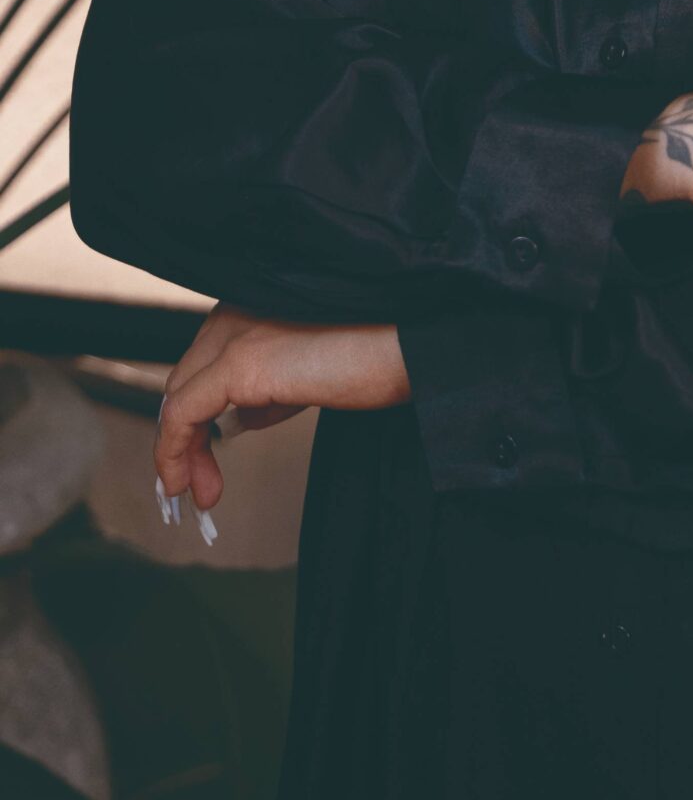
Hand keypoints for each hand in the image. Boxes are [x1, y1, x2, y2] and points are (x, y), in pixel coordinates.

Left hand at [154, 302, 411, 528]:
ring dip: (180, 452)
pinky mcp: (240, 361)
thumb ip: (272, 388)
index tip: (205, 464)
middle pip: (186, 380)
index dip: (197, 419)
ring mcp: (236, 334)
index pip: (204, 365)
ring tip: (199, 494)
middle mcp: (236, 312)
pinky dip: (174, 450)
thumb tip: (239, 417)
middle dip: (187, 440)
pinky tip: (185, 481)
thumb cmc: (376, 355)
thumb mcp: (309, 371)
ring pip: (179, 396)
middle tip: (201, 487)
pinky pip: (184, 412)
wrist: (411, 345)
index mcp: (252, 305)